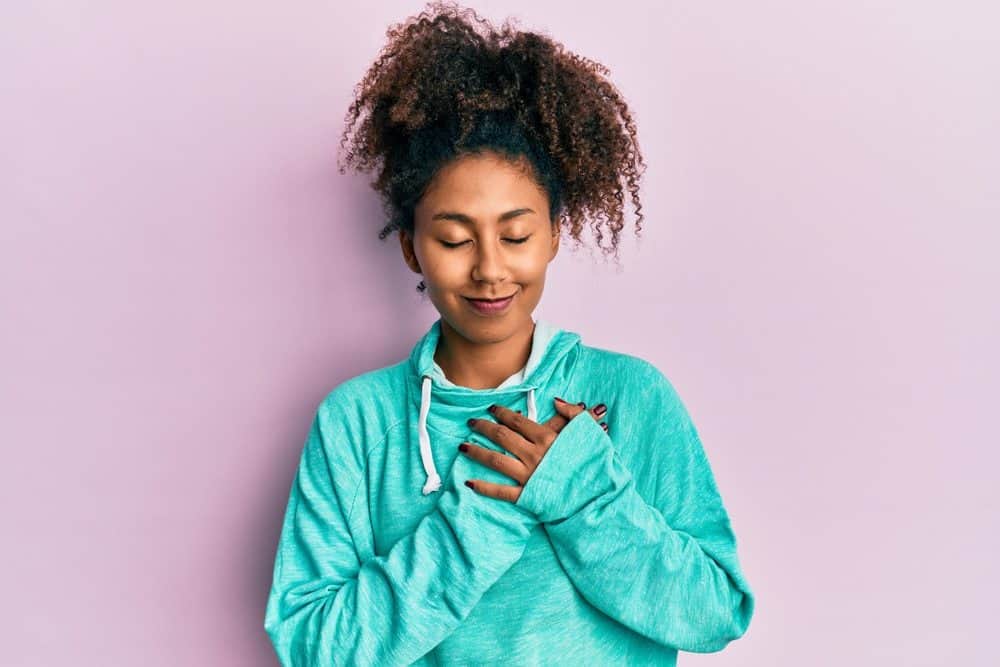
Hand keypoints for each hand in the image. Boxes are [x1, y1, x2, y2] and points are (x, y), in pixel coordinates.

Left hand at [459, 397, 608, 503]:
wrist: (596, 495)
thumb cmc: (593, 462)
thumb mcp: (588, 432)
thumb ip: (573, 413)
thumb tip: (556, 400)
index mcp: (546, 438)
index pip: (518, 420)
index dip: (502, 413)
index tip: (491, 409)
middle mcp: (533, 454)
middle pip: (502, 436)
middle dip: (484, 427)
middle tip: (471, 422)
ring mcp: (528, 476)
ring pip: (495, 460)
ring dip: (477, 452)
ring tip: (462, 446)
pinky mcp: (526, 495)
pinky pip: (501, 491)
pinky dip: (484, 487)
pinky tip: (469, 482)